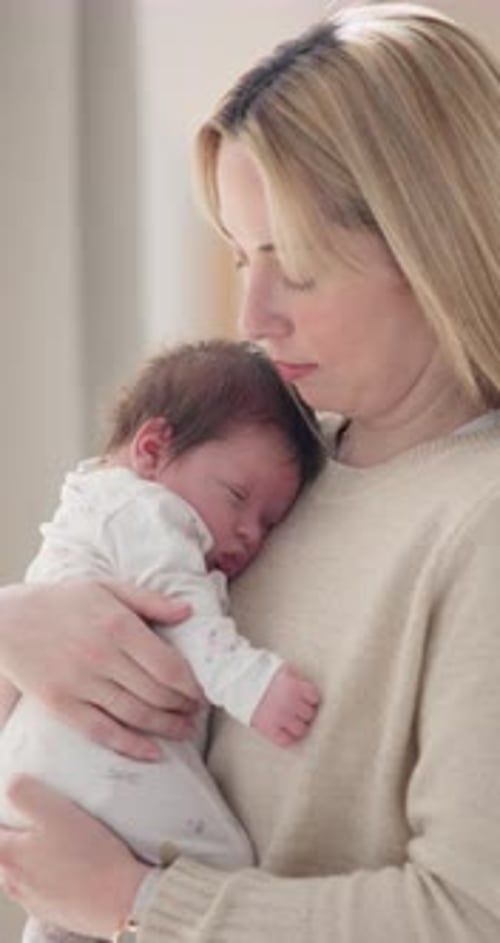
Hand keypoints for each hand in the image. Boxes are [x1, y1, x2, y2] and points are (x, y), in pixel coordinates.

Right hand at [0, 581, 202, 759]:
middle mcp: (102, 657)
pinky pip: (103, 732)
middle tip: (197, 712)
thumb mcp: (107, 588)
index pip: (168, 665)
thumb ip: (149, 601)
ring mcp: (81, 684)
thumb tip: (188, 611)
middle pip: (156, 692)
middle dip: (183, 706)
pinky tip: (153, 752)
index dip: (191, 684)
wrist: (6, 621)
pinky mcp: (62, 706)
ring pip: (135, 714)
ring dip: (166, 727)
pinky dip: (131, 745)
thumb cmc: (62, 601)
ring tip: (184, 730)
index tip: (201, 691)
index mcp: (118, 626)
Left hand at [0, 776, 148, 936]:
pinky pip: (44, 884)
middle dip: (20, 830)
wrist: (122, 900)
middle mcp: (12, 882)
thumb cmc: (90, 857)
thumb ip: (24, 794)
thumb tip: (11, 783)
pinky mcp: (53, 910)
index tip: (22, 801)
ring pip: (25, 868)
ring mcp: (32, 899)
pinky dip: (53, 871)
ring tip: (64, 836)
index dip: (6, 810)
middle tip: (46, 814)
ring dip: (37, 852)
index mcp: (6, 855)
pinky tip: (75, 860)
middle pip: (5, 849)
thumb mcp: (56, 811)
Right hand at [250, 664, 319, 745]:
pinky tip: (284, 732)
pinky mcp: (269, 728)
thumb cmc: (258, 673)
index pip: (314, 697)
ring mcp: (280, 717)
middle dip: (304, 712)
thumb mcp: (280, 668)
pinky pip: (285, 740)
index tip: (306, 700)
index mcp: (294, 686)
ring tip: (292, 723)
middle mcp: (290, 703)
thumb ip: (294, 677)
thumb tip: (303, 685)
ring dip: (298, 726)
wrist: (237, 682)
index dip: (310, 699)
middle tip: (298, 711)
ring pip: (301, 729)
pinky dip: (287, 738)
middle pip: (309, 714)